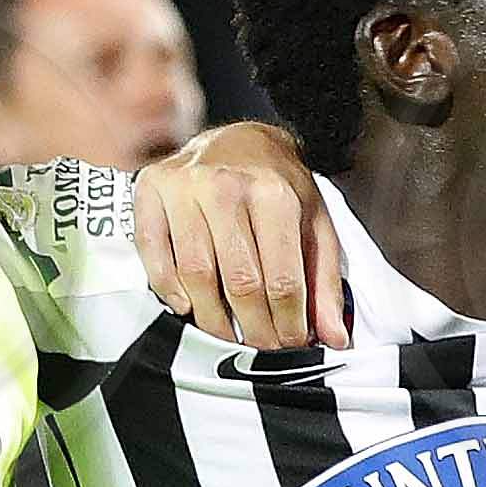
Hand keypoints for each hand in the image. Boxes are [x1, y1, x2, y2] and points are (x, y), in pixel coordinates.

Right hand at [137, 122, 352, 346]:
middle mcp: (226, 187)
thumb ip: (324, 281)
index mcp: (274, 194)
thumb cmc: (278, 186)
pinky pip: (153, 252)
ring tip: (228, 337)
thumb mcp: (314, 223)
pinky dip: (167, 287)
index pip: (283, 279)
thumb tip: (335, 337)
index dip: (290, 322)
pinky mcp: (151, 190)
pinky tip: (186, 306)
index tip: (293, 343)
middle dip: (255, 329)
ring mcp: (184, 188)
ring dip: (212, 319)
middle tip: (263, 348)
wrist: (238, 138)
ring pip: (196, 274)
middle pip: (240, 283)